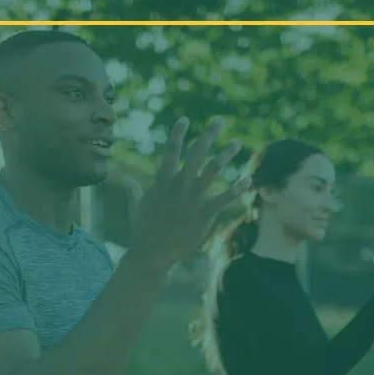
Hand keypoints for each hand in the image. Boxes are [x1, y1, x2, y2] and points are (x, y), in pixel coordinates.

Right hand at [125, 117, 249, 269]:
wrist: (151, 255)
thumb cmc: (141, 232)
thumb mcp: (135, 208)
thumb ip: (133, 190)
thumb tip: (126, 179)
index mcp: (161, 183)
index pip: (170, 152)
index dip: (177, 135)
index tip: (185, 119)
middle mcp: (178, 187)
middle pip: (195, 154)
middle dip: (208, 135)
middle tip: (220, 121)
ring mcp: (191, 200)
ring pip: (211, 171)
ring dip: (225, 155)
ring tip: (236, 143)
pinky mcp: (203, 215)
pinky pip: (223, 198)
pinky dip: (236, 188)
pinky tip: (248, 179)